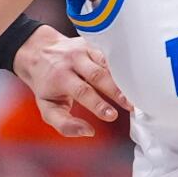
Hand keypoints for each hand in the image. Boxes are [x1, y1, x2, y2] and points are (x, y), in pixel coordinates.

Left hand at [14, 26, 132, 137]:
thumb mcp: (47, 107)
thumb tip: (88, 132)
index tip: (112, 115)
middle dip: (115, 91)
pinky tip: (134, 78)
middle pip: (97, 75)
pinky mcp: (94, 44)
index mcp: (60, 76)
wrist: (39, 51)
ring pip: (107, 63)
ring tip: (138, 93)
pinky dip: (122, 67)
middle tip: (131, 106)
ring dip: (123, 78)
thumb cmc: (47, 84)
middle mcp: (72, 60)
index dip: (98, 104)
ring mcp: (84, 49)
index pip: (82, 91)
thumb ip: (64, 124)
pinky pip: (110, 55)